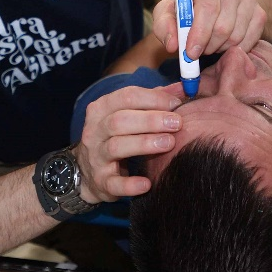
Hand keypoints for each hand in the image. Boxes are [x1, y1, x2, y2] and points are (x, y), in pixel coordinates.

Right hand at [72, 85, 183, 204]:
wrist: (87, 171)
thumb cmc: (116, 136)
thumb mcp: (129, 114)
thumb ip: (154, 99)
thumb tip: (183, 87)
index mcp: (102, 109)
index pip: (126, 96)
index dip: (153, 98)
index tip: (176, 103)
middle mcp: (95, 131)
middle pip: (120, 120)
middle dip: (150, 120)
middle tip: (177, 123)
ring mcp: (95, 156)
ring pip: (116, 146)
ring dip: (144, 144)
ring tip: (169, 143)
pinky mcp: (100, 181)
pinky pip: (113, 183)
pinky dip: (130, 184)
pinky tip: (147, 183)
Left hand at [151, 0, 267, 59]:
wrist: (206, 7)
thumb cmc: (184, 9)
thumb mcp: (166, 14)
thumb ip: (163, 27)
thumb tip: (173, 44)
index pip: (208, 7)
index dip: (199, 33)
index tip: (190, 52)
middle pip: (223, 25)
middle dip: (207, 45)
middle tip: (196, 52)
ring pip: (236, 35)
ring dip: (218, 48)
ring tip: (207, 45)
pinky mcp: (260, 12)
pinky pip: (249, 40)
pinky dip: (233, 50)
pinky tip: (221, 46)